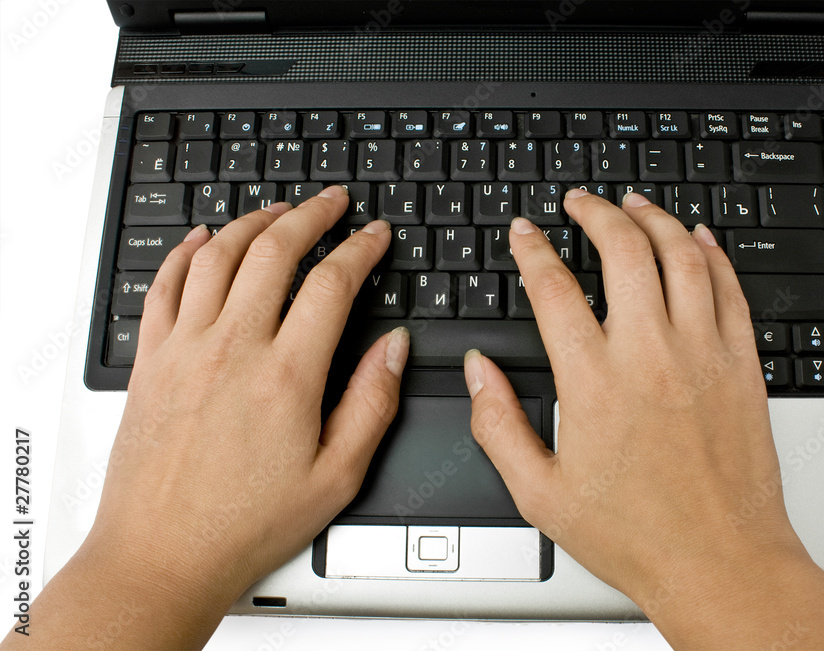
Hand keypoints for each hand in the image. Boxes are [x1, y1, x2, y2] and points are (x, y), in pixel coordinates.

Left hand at [15, 186, 407, 648]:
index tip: (375, 235)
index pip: (332, 284)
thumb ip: (372, 403)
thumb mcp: (336, 477)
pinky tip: (202, 239)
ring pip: (217, 256)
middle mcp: (232, 348)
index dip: (361, 249)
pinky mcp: (152, 361)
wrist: (162, 556)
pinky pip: (164, 285)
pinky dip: (185, 252)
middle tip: (332, 201)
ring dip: (252, 222)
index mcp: (286, 376)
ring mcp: (185, 349)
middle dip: (310, 215)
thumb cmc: (246, 524)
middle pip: (274, 251)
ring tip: (279, 210)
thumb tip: (394, 346)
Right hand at [464, 189, 823, 648]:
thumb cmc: (636, 536)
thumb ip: (498, 425)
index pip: (554, 289)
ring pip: (682, 256)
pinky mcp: (743, 366)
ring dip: (655, 218)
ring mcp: (704, 355)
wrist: (721, 564)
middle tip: (580, 201)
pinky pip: (730, 288)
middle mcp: (650, 356)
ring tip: (633, 203)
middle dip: (596, 212)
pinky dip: (712, 253)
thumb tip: (477, 372)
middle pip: (624, 250)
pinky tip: (698, 238)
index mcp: (594, 383)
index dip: (533, 249)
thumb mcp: (541, 493)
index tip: (525, 232)